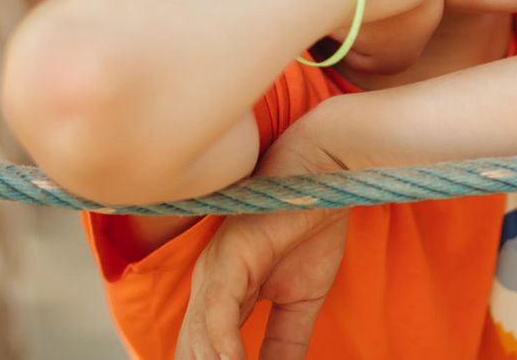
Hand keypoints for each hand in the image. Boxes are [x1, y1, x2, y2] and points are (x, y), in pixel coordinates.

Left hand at [175, 127, 348, 359]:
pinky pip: (216, 318)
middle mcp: (208, 286)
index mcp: (220, 295)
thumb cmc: (309, 226)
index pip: (202, 355)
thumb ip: (285, 342)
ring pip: (197, 344)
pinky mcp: (227, 260)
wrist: (324, 175)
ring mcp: (214, 272)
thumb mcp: (300, 300)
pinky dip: (223, 352)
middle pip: (192, 355)